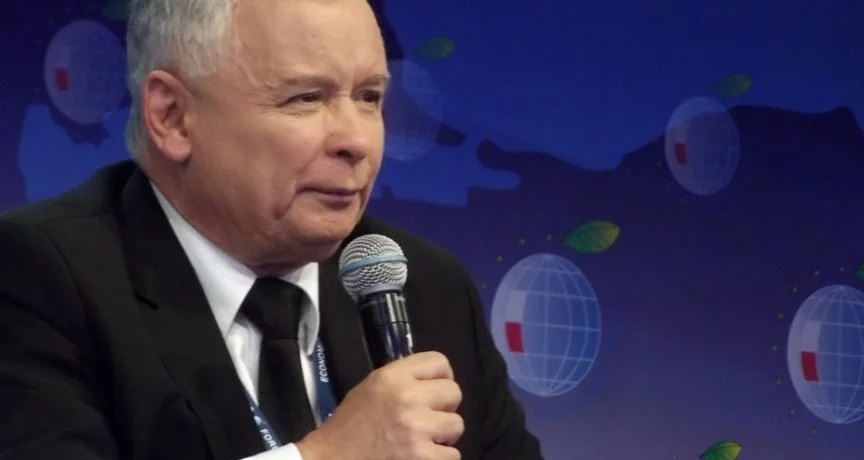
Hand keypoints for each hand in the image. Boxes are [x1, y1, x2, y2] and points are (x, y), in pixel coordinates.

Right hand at [297, 351, 463, 459]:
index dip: (441, 377)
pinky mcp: (422, 458)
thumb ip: (402, 379)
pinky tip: (422, 456)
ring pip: (457, 425)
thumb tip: (433, 383)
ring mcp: (416, 429)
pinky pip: (453, 455)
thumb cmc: (350, 426)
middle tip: (428, 418)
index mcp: (392, 377)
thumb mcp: (371, 387)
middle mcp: (407, 398)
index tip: (434, 391)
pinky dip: (440, 458)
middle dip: (444, 407)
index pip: (440, 362)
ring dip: (443, 435)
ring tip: (424, 439)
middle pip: (454, 392)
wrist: (332, 459)